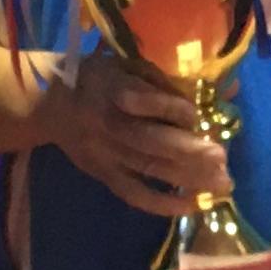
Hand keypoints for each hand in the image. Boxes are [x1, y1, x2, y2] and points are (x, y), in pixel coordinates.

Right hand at [26, 51, 230, 217]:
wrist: (49, 106)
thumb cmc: (95, 79)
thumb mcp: (122, 64)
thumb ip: (159, 80)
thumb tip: (207, 99)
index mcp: (110, 87)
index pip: (143, 100)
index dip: (173, 109)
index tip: (199, 116)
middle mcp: (106, 123)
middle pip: (149, 141)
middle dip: (189, 151)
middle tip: (222, 157)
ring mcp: (104, 153)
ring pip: (149, 168)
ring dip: (188, 177)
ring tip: (221, 182)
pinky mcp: (103, 174)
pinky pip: (135, 194)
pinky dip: (164, 203)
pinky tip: (194, 205)